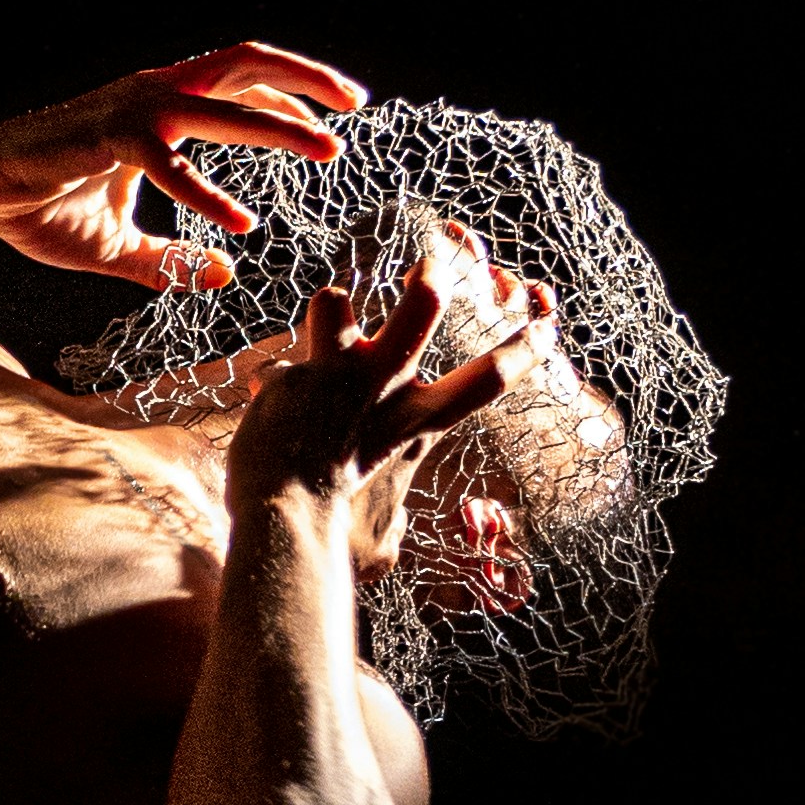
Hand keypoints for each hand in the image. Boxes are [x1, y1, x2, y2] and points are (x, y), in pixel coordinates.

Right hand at [0, 42, 366, 288]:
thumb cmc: (41, 206)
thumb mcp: (120, 245)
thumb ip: (174, 262)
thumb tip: (224, 274)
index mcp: (161, 105)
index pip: (242, 82)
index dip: (291, 99)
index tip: (331, 125)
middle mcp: (156, 92)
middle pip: (248, 62)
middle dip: (310, 79)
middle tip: (359, 104)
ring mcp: (136, 109)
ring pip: (226, 99)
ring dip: (284, 124)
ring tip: (329, 149)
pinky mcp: (112, 138)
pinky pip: (173, 165)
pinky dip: (210, 192)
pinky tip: (241, 225)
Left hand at [224, 265, 551, 516]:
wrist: (290, 530)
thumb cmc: (337, 544)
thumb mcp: (383, 541)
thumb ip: (392, 525)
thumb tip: (392, 535)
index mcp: (417, 426)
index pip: (489, 380)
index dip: (526, 348)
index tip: (546, 324)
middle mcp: (384, 390)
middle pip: (423, 307)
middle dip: (432, 273)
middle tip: (432, 260)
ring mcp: (336, 378)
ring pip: (336, 303)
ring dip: (333, 301)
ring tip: (333, 302)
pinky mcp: (290, 381)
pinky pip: (274, 370)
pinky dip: (267, 387)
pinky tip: (258, 408)